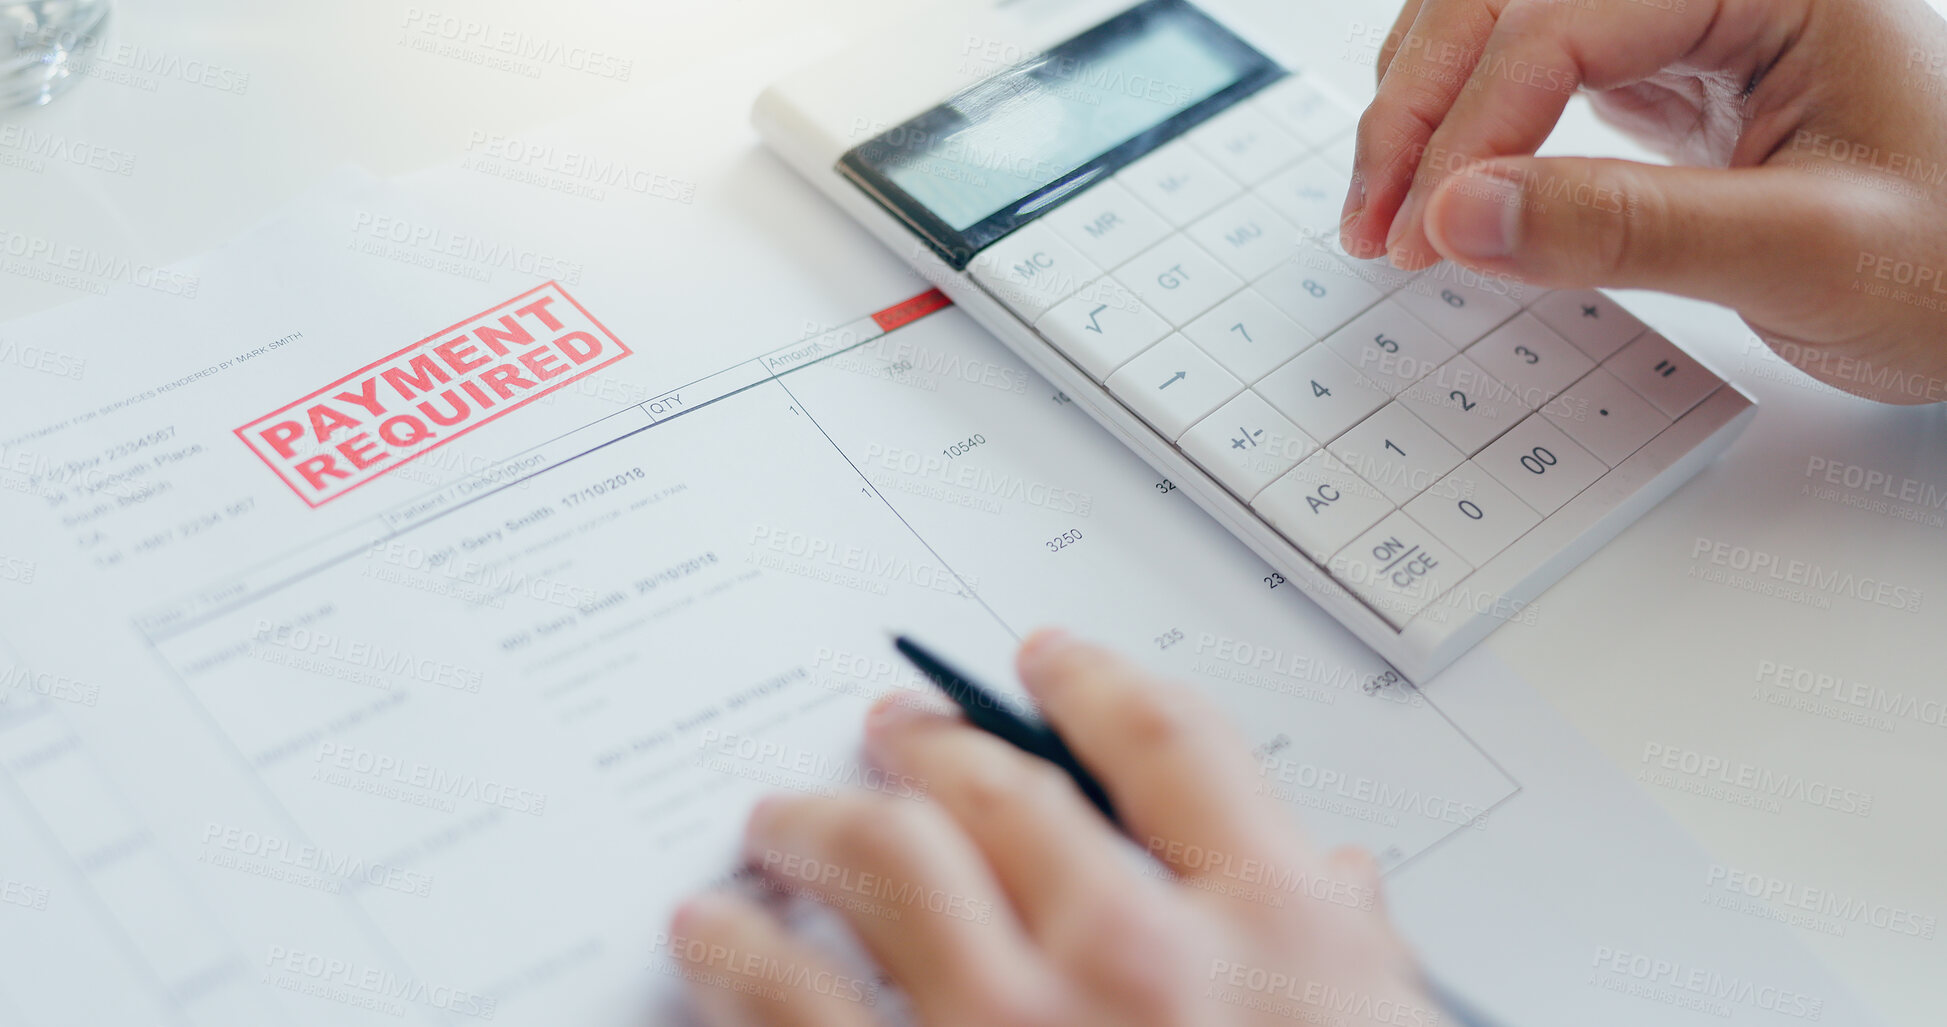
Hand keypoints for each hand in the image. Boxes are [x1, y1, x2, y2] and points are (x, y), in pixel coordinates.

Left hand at [666, 631, 1439, 1026]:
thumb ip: (1354, 961)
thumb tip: (1340, 884)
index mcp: (1276, 933)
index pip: (1170, 747)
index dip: (1092, 685)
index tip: (1043, 664)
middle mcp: (1143, 963)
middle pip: (1006, 793)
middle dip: (931, 747)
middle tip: (889, 732)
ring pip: (884, 869)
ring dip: (815, 830)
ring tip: (775, 821)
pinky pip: (795, 1015)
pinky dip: (740, 962)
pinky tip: (713, 941)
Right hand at [1340, 0, 1946, 402]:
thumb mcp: (1806, 256)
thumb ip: (1627, 229)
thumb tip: (1461, 215)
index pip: (1560, 24)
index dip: (1470, 130)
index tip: (1420, 236)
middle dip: (1421, 106)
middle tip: (1374, 223)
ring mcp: (1686, 13)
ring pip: (1502, 20)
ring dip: (1428, 107)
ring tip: (1393, 215)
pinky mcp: (1665, 62)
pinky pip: (1534, 65)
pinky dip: (1471, 123)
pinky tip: (1449, 188)